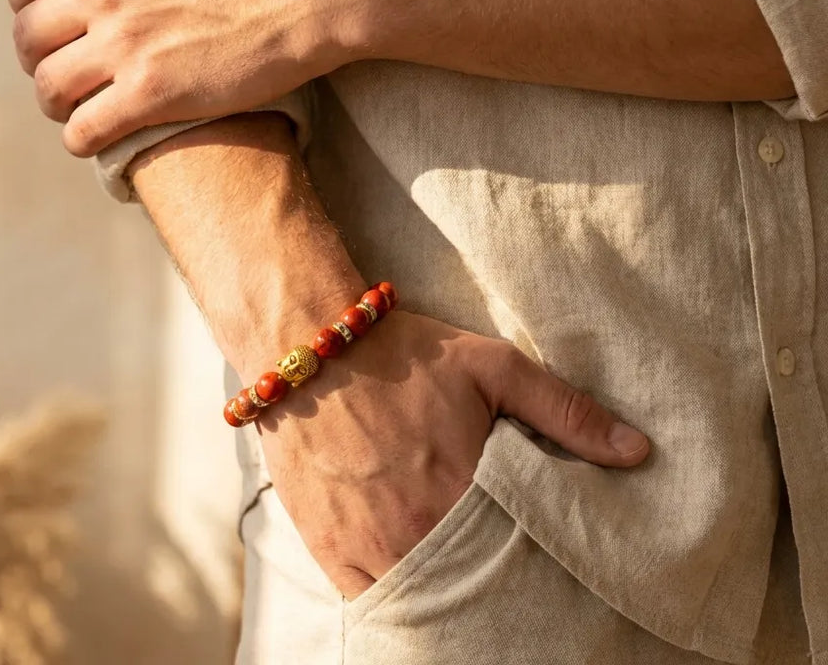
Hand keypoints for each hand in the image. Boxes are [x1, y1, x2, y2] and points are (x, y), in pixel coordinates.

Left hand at [7, 0, 355, 156]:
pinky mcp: (154, 94)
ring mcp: (125, 45)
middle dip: (35, 55)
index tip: (43, 17)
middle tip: (59, 66)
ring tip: (74, 107)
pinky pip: (87, 129)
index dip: (25, 1)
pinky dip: (82, 138)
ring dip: (54, 101)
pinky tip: (95, 138)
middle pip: (29, 35)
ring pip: (50, 86)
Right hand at [254, 311, 648, 598]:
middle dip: (499, 589)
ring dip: (452, 599)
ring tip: (474, 587)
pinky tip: (424, 595)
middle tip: (516, 582)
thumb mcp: (492, 366)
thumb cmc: (405, 352)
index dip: (544, 572)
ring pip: (426, 605)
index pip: (524, 562)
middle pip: (476, 589)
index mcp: (465, 491)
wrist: (309, 342)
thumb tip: (639, 451)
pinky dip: (402, 606)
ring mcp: (368, 546)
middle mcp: (418, 532)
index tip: (558, 577)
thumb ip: (565, 410)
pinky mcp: (329, 548)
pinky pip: (373, 604)